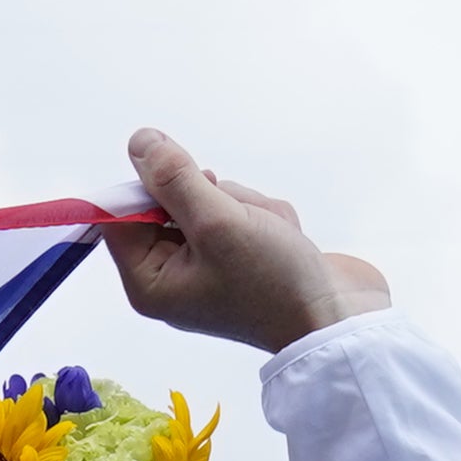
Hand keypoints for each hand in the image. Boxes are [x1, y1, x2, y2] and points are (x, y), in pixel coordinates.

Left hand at [105, 131, 387, 354]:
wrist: (338, 316)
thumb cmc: (273, 280)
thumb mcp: (219, 222)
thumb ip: (176, 180)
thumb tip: (140, 143)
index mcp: (148, 282)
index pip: (121, 218)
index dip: (152, 187)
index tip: (192, 178)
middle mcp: (170, 277)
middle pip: (170, 204)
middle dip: (214, 198)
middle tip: (241, 219)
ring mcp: (207, 266)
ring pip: (213, 202)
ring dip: (246, 205)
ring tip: (271, 233)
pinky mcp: (241, 256)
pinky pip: (242, 214)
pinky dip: (265, 216)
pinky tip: (285, 237)